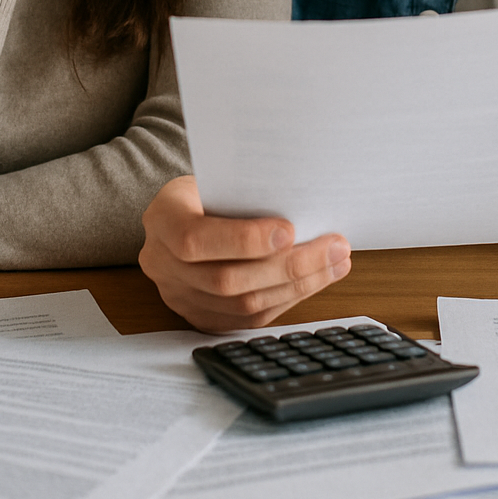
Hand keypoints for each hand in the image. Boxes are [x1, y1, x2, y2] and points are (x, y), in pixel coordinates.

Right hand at [139, 175, 351, 331]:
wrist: (184, 212)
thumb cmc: (211, 188)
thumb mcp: (218, 178)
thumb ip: (248, 194)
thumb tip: (306, 209)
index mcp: (162, 218)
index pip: (194, 239)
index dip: (243, 240)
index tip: (290, 230)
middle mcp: (161, 263)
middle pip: (225, 280)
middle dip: (288, 267)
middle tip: (334, 247)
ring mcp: (178, 296)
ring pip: (242, 306)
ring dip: (298, 285)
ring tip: (336, 262)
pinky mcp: (200, 317)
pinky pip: (248, 320)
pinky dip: (287, 300)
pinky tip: (315, 280)